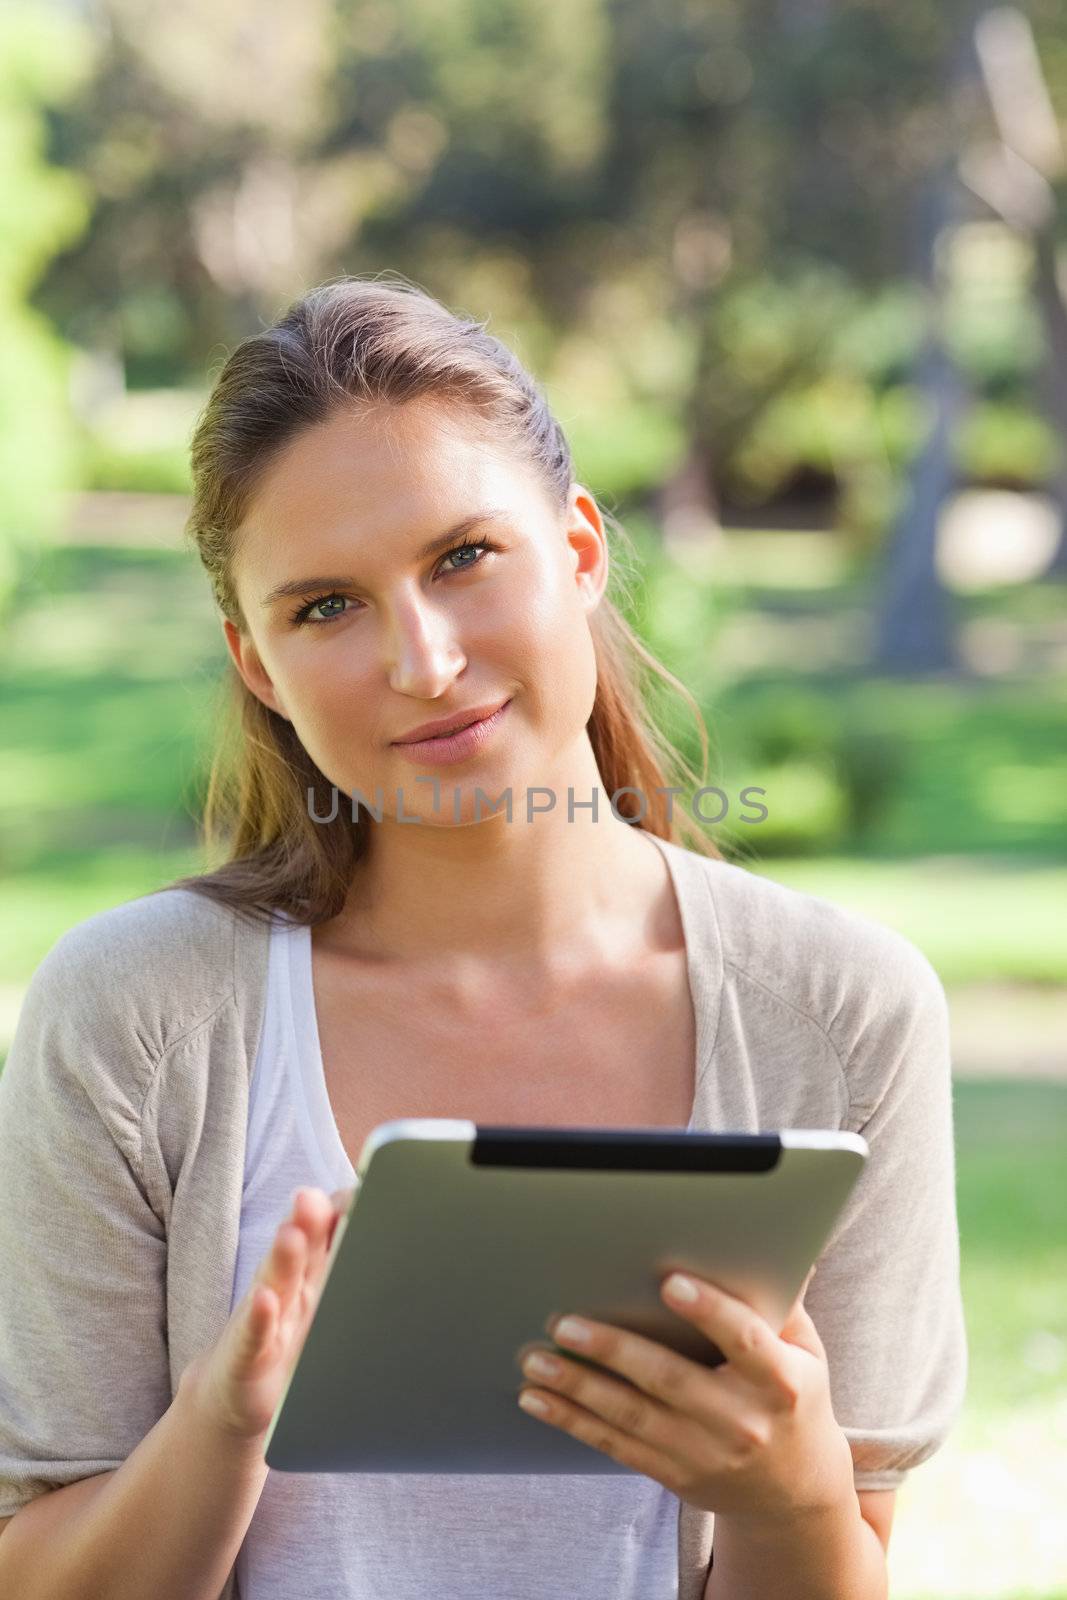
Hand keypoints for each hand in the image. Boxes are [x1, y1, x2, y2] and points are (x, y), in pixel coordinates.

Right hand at [183, 1185, 356, 1441]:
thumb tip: (396, 1230)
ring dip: (284, 1258)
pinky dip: (260, 1317)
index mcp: (315, 1271)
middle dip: (309, 1219)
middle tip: (316, 1197)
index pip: (328, 1228)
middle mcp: (290, 1285)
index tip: (365, 1188)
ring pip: (276, 1280)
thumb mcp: (326, 1303)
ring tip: (291, 1235)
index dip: (342, 1208)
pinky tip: (264, 1301)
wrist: (237, 1396)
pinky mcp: (247, 1354)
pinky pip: (255, 1333)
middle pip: (302, 1245)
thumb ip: (348, 1265)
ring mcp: (268, 1317)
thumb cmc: (291, 1343)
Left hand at [514, 1266, 853, 1520]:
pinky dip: (572, 1421)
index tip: (670, 1281)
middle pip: (669, 1380)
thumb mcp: (805, 1351)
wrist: (794, 1492)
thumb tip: (767, 1240)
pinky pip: (616, 1445)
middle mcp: (741, 1421)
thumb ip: (782, 1302)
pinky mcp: (674, 1475)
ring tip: (535, 1360)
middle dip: (612, 1350)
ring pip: (631, 1416)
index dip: (710, 1311)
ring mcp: (704, 1454)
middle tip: (564, 1323)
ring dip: (577, 1387)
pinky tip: (537, 1399)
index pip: (745, 1340)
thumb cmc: (792, 1397)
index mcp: (780, 1381)